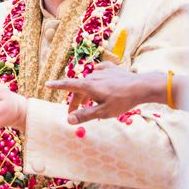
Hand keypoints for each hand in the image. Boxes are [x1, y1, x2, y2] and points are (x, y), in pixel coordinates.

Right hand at [46, 63, 162, 124]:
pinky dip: (96, 80)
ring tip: (91, 103)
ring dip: (87, 92)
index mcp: (88, 85)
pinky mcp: (111, 68)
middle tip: (74, 113)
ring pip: (89, 82)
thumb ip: (85, 115)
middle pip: (79, 88)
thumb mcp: (103, 112)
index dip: (57, 86)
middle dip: (75, 100)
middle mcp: (93, 75)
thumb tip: (68, 119)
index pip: (68, 85)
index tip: (46, 85)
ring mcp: (102, 71)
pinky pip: (99, 73)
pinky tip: (100, 82)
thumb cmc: (122, 101)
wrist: (141, 86)